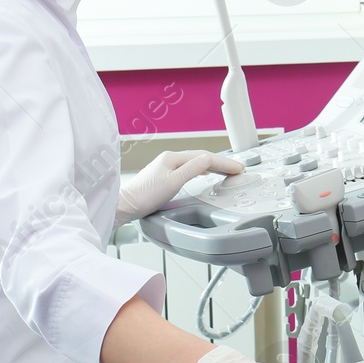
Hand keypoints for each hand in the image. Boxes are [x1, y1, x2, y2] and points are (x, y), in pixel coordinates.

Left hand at [115, 150, 243, 225]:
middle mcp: (169, 159)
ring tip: (226, 170)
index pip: (205, 157)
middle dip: (221, 163)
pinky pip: (189, 169)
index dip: (224, 163)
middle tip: (238, 169)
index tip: (238, 168)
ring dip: (213, 166)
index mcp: (173, 158)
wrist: (125, 205)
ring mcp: (166, 167)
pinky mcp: (164, 176)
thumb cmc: (144, 196)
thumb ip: (193, 170)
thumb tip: (209, 160)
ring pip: (196, 163)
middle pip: (201, 158)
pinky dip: (202, 170)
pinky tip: (205, 174)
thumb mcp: (173, 182)